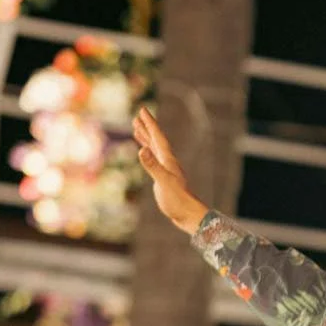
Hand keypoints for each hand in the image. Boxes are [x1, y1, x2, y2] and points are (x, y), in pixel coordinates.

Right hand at [133, 107, 207, 235]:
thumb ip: (152, 166)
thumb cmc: (177, 199)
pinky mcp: (164, 178)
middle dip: (147, 127)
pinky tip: (145, 154)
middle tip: (138, 115)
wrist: (188, 215)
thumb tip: (142, 150)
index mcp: (167, 160)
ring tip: (137, 129)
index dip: (149, 124)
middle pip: (156, 140)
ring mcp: (166, 170)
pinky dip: (148, 153)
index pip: (157, 137)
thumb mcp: (162, 181)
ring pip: (154, 149)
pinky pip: (154, 160)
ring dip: (146, 138)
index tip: (142, 110)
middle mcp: (168, 162)